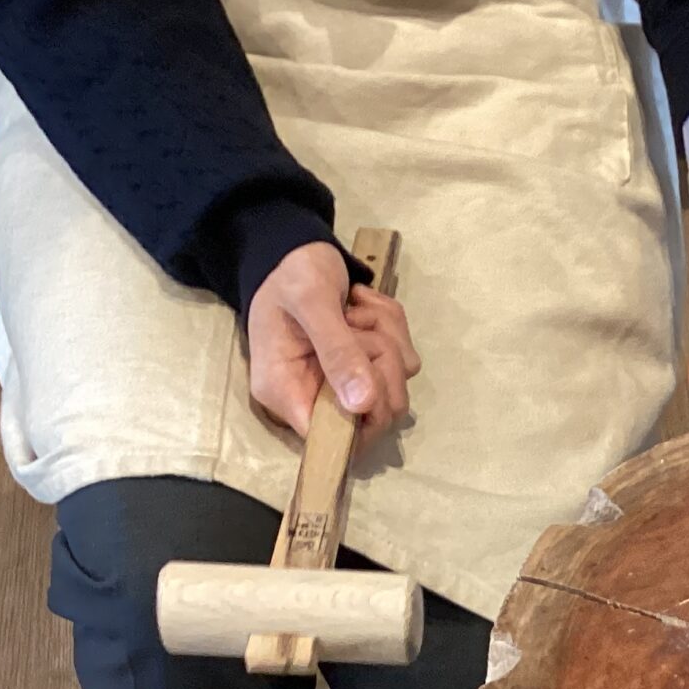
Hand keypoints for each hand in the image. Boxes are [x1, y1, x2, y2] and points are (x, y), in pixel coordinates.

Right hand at [246, 240, 419, 449]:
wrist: (294, 246)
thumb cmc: (291, 271)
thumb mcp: (312, 301)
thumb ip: (337, 351)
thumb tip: (362, 405)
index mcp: (286, 392)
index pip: (331, 442)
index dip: (362, 420)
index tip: (370, 379)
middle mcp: (314, 397)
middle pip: (376, 416)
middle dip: (381, 363)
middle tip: (357, 323)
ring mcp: (343, 384)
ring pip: (396, 386)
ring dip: (387, 339)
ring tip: (357, 308)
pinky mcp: (365, 367)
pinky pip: (402, 361)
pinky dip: (392, 328)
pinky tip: (364, 305)